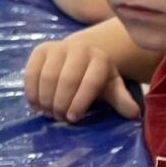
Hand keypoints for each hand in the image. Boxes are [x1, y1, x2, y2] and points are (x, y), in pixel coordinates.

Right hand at [21, 27, 138, 120]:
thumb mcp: (111, 88)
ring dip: (45, 100)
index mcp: (100, 59)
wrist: (80, 54)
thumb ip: (121, 100)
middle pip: (66, 79)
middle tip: (59, 118)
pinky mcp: (40, 50)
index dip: (80, 102)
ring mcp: (58, 47)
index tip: (73, 118)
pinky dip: (32, 92)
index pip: (90, 81)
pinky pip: (31, 73)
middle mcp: (79, 49)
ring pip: (47, 77)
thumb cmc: (97, 77)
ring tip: (49, 112)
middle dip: (61, 103)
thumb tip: (134, 114)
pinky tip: (36, 104)